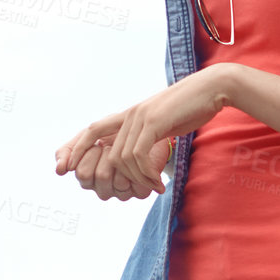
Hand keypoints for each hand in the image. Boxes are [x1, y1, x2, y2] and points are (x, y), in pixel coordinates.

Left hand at [55, 67, 239, 201]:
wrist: (213, 89)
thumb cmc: (193, 107)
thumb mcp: (166, 123)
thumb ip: (151, 134)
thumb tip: (147, 150)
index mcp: (129, 115)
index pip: (92, 130)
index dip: (76, 148)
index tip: (66, 167)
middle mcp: (130, 114)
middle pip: (108, 153)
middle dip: (119, 177)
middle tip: (140, 191)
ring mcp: (140, 117)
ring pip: (123, 158)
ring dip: (137, 179)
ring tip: (154, 187)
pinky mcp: (154, 122)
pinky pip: (138, 155)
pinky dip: (146, 174)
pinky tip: (158, 182)